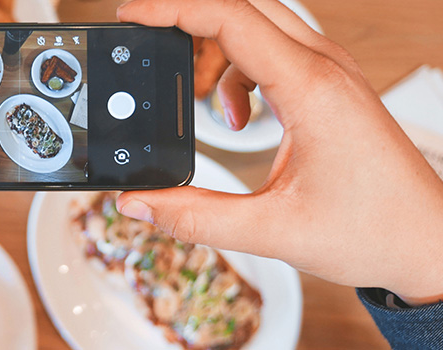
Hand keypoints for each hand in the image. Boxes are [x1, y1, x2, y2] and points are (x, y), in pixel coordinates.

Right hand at [116, 0, 442, 304]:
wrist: (428, 242)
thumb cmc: (375, 230)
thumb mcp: (271, 230)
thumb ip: (195, 217)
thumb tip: (140, 202)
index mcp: (310, 89)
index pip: (231, 19)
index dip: (173, 9)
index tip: (133, 15)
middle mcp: (324, 68)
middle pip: (243, 6)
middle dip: (188, 18)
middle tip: (149, 39)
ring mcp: (330, 73)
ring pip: (258, 25)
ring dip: (216, 49)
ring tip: (198, 99)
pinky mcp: (330, 87)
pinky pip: (272, 51)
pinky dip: (239, 72)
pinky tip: (239, 117)